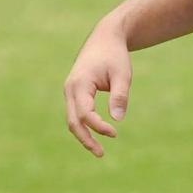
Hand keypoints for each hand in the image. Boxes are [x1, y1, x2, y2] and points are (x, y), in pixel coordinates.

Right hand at [63, 22, 132, 156]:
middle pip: (72, 121)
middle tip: (101, 154)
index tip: (114, 133)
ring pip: (72, 119)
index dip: (98, 126)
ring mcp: (70, 91)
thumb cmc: (115, 55)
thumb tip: (118, 120)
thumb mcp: (122, 73)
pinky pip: (76, 113)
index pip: (84, 113)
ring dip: (84, 135)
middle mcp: (70, 89)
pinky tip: (97, 134)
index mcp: (80, 84)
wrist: (105, 38)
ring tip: (99, 150)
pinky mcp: (74, 93)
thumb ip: (120, 95)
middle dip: (86, 139)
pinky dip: (84, 125)